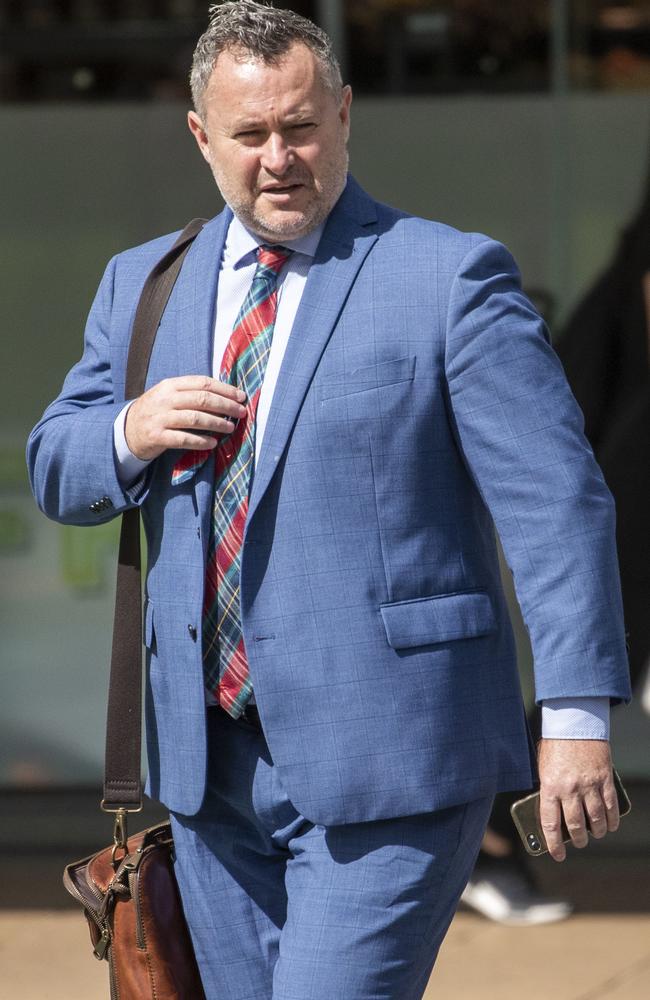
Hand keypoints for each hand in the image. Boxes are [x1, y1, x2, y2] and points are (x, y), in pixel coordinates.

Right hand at [125, 376, 246, 460]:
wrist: (126, 430)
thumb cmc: (156, 412)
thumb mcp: (168, 396)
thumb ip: (191, 393)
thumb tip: (226, 396)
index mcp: (170, 385)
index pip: (202, 383)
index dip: (225, 389)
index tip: (241, 397)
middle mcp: (165, 399)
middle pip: (202, 399)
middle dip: (226, 405)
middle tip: (241, 412)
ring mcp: (160, 418)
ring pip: (195, 418)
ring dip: (217, 423)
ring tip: (230, 428)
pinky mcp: (157, 436)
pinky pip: (183, 439)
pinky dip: (201, 441)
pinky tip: (213, 443)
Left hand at [537, 738, 618, 861]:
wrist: (574, 723)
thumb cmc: (555, 744)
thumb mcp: (543, 767)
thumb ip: (547, 788)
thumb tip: (551, 809)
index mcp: (550, 787)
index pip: (550, 824)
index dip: (554, 844)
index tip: (557, 855)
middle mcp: (569, 789)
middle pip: (575, 825)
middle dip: (578, 839)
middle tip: (580, 843)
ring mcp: (589, 785)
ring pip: (595, 818)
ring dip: (597, 831)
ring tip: (596, 835)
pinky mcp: (604, 779)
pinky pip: (610, 805)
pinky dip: (612, 819)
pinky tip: (611, 825)